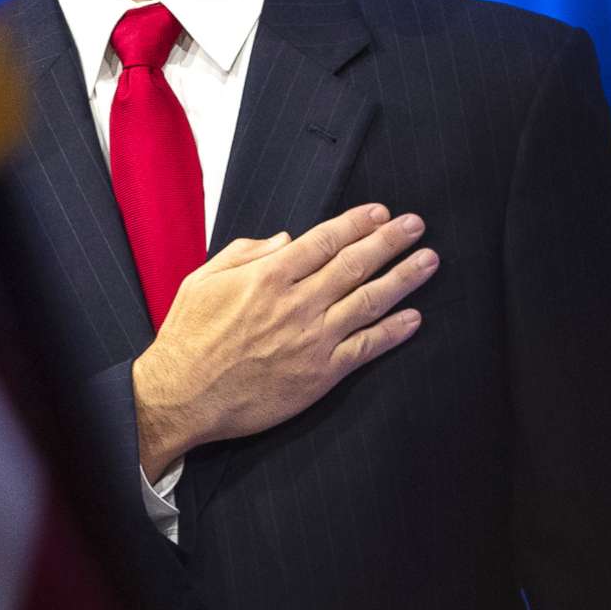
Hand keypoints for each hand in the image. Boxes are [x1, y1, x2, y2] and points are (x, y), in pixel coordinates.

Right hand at [131, 204, 435, 477]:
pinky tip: (414, 318)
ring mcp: (312, 339)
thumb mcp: (202, 281)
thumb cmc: (188, 338)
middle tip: (416, 225)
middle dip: (390, 241)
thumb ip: (245, 253)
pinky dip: (393, 331)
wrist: (182, 396)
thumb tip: (285, 239)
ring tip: (428, 261)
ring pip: (369, 301)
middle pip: (355, 263)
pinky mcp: (320, 373)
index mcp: (267, 276)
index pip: (324, 240)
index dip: (357, 224)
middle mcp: (297, 303)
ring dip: (403, 278)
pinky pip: (366, 347)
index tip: (381, 213)